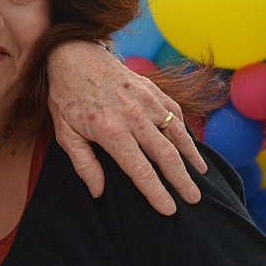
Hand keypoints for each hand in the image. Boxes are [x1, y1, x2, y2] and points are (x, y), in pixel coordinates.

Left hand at [46, 41, 206, 215]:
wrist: (74, 55)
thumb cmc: (67, 97)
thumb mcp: (64, 132)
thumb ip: (83, 163)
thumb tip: (98, 192)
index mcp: (110, 130)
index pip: (140, 170)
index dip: (156, 192)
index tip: (169, 210)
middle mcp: (133, 116)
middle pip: (166, 155)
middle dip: (182, 180)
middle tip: (194, 200)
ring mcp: (146, 100)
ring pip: (177, 133)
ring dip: (191, 157)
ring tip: (200, 176)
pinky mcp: (152, 89)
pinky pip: (175, 113)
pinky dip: (185, 131)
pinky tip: (190, 146)